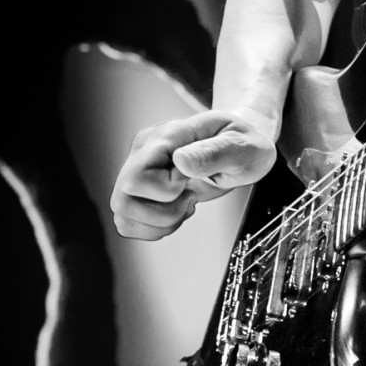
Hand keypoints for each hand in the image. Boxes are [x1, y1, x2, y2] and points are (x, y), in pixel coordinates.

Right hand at [110, 106, 277, 239]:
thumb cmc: (243, 142)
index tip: (193, 181)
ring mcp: (140, 170)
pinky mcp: (141, 189)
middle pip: (122, 199)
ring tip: (185, 204)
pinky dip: (155, 228)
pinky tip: (177, 211)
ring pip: (122, 215)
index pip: (137, 177)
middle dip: (162, 213)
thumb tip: (180, 161)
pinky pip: (130, 222)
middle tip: (190, 197)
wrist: (241, 146)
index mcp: (165, 137)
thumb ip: (213, 152)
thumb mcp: (241, 146)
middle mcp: (144, 151)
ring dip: (159, 223)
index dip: (167, 191)